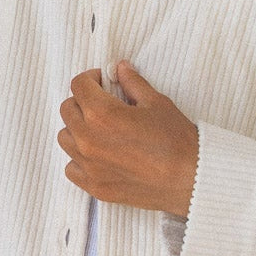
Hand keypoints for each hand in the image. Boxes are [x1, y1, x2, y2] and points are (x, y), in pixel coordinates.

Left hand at [57, 60, 198, 218]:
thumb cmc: (177, 140)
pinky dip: (80, 158)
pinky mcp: (94, 186)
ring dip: (77, 128)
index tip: (102, 82)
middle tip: (103, 103)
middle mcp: (88, 140)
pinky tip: (99, 154)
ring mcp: (89, 166)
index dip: (91, 78)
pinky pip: (71, 167)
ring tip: (100, 129)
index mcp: (101, 114)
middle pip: (67, 109)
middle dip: (83, 101)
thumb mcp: (156, 102)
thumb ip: (132, 83)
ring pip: (65, 138)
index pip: (78, 85)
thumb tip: (120, 69)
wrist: (190, 180)